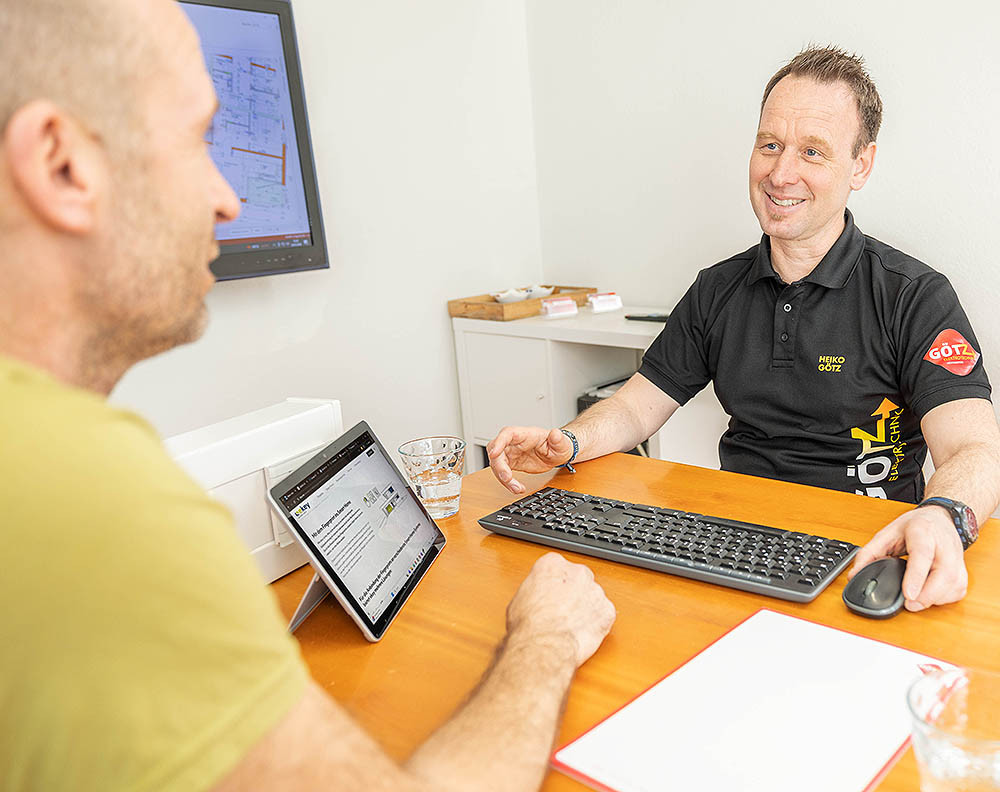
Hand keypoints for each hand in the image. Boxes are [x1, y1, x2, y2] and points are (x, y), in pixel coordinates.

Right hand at [486, 427, 573, 493]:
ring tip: (516, 488)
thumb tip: (556, 433)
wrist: (557, 455)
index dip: (498, 443)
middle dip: (498, 466)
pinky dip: (507, 482)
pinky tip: (517, 488)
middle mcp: (514, 442)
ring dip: (503, 478)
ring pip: (497, 463)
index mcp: (525, 434)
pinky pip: (502, 472)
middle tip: (507, 479)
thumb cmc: (557, 446)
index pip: (507, 434)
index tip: (493, 454)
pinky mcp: (510, 463)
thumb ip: (558, 439)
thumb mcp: (562, 443)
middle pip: (496, 450)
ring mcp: (511, 452)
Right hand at [506, 553, 615, 666]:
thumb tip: (536, 598)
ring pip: (593, 597)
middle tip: (562, 610)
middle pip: (578, 579)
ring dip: (586, 608)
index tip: (551, 593)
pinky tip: (583, 632)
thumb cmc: (529, 624)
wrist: (545, 643)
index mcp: (552, 564)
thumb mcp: (520, 597)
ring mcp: (595, 591)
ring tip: (571, 625)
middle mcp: (576, 572)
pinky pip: (604, 615)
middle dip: (573, 593)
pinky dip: (597, 624)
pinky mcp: (607, 611)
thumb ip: (535, 590)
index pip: (557, 566)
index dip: (554, 583)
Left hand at [848, 506, 967, 611]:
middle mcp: (944, 544)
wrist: (940, 518)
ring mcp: (957, 557)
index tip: (909, 594)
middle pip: (944, 574)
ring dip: (935, 599)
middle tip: (909, 604)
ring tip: (916, 601)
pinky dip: (944, 598)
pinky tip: (930, 597)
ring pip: (954, 584)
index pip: (922, 554)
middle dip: (927, 595)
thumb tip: (855, 575)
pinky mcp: (963, 570)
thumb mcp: (887, 533)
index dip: (916, 576)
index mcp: (922, 532)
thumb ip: (869, 553)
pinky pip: (958, 590)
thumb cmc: (915, 525)